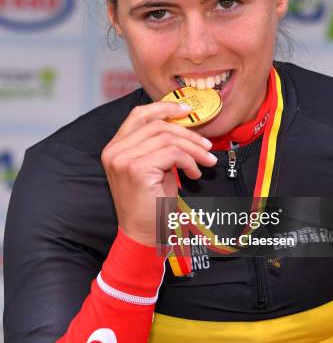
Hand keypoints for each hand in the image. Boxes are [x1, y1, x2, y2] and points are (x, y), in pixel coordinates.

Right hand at [101, 101, 216, 245]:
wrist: (143, 235)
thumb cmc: (151, 204)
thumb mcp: (155, 167)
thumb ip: (160, 145)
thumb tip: (184, 125)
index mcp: (115, 147)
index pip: (138, 115)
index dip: (164, 107)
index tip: (186, 110)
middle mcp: (114, 151)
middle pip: (158, 125)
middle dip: (188, 133)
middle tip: (207, 145)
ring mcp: (123, 159)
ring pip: (168, 139)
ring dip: (194, 150)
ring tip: (205, 162)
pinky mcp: (137, 169)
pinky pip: (173, 154)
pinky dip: (190, 162)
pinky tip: (194, 175)